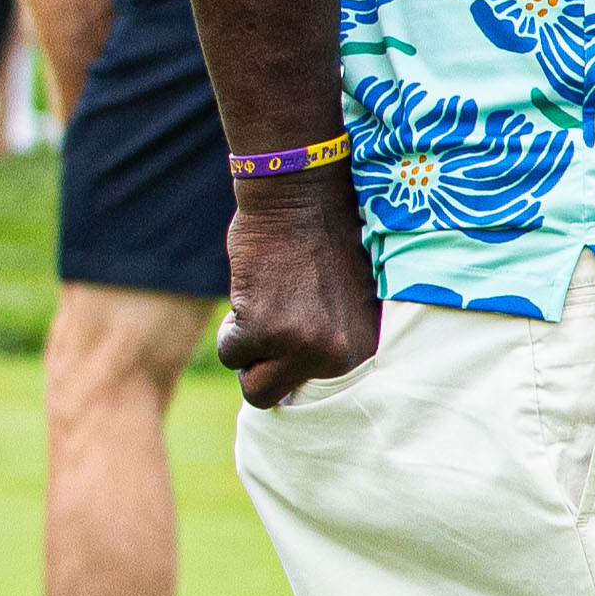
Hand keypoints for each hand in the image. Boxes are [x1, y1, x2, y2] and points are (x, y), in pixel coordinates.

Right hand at [219, 179, 379, 408]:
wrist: (302, 201)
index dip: (293, 374)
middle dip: (261, 366)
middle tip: (267, 328)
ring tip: (264, 305)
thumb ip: (331, 345)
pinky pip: (229, 352)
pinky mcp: (265, 331)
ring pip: (249, 379)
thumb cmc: (322, 246)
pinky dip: (229, 327)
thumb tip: (298, 387)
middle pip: (276, 394)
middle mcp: (340, 355)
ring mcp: (304, 346)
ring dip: (245, 347)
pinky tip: (252, 293)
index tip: (288, 356)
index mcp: (365, 350)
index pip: (320, 394)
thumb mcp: (345, 307)